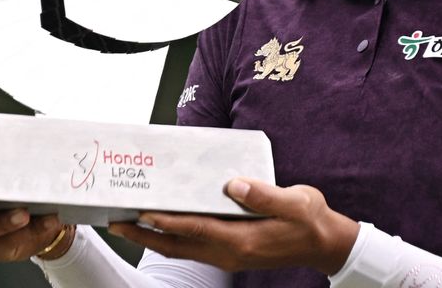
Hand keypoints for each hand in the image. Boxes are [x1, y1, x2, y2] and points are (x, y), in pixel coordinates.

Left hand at [107, 177, 358, 274]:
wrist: (324, 245)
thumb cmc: (310, 220)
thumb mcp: (294, 203)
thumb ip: (264, 195)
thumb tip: (234, 184)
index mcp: (242, 240)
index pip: (194, 229)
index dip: (166, 221)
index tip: (142, 211)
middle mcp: (229, 253)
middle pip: (177, 245)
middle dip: (145, 233)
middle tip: (117, 220)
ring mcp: (229, 256)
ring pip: (182, 249)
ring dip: (153, 238)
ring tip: (129, 222)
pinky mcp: (231, 254)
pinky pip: (193, 248)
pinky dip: (173, 239)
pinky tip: (163, 227)